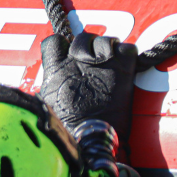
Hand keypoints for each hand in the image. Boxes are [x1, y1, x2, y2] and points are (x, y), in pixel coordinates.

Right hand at [39, 32, 138, 150]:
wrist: (91, 139)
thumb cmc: (66, 126)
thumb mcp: (48, 101)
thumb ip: (51, 83)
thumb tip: (51, 79)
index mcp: (57, 68)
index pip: (54, 41)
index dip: (62, 46)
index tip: (68, 57)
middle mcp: (78, 60)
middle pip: (83, 37)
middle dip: (89, 47)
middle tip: (93, 63)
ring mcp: (103, 62)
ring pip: (106, 40)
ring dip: (108, 50)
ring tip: (109, 65)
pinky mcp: (125, 68)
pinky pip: (128, 48)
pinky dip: (127, 55)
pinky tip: (124, 68)